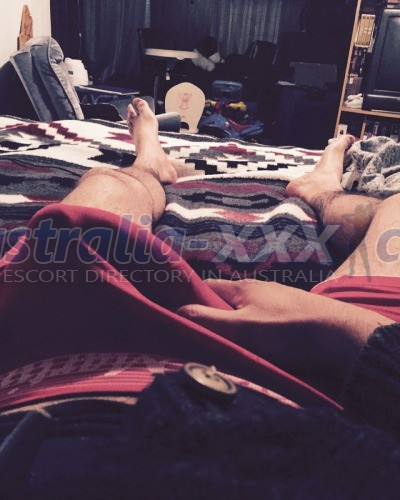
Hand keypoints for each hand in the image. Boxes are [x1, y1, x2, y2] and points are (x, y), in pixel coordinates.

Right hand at [177, 279, 392, 385]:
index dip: (189, 301)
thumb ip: (206, 321)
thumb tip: (175, 314)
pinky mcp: (291, 319)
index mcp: (242, 287)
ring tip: (228, 352)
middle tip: (201, 343)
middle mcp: (258, 291)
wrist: (342, 338)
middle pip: (224, 304)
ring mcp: (276, 304)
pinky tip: (257, 352)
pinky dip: (255, 337)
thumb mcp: (241, 328)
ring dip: (234, 331)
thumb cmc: (288, 330)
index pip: (205, 287)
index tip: (176, 319)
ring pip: (244, 316)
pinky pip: (263, 326)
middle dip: (212, 321)